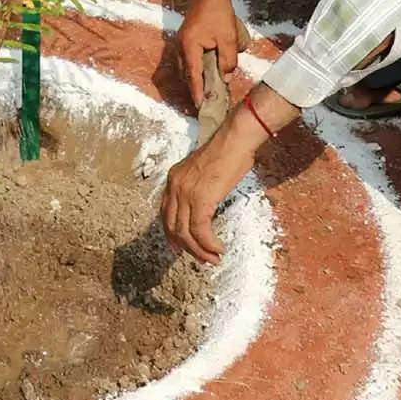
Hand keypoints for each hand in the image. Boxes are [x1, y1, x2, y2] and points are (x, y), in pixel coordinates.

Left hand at [160, 103, 268, 265]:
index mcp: (174, 178)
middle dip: (186, 247)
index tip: (181, 246)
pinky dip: (209, 244)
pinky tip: (218, 248)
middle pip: (172, 226)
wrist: (235, 141)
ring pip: (185, 233)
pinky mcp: (201, 199)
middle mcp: (175, 186)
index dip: (172, 233)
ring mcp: (186, 193)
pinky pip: (200, 231)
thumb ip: (196, 187)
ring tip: (213, 258)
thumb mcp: (202, 170)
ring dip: (199, 251)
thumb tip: (202, 207)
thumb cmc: (226, 152)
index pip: (165, 213)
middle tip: (201, 258)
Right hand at [176, 0, 242, 111]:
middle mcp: (181, 46)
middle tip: (204, 102)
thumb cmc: (219, 14)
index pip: (193, 75)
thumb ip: (228, 60)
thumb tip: (226, 79)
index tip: (200, 107)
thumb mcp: (228, 38)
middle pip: (186, 73)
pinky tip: (204, 72)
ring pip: (185, 66)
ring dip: (194, 78)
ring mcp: (181, 41)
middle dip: (194, 88)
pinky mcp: (185, 38)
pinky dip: (193, 68)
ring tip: (205, 91)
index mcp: (189, 47)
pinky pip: (187, 59)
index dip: (197, 92)